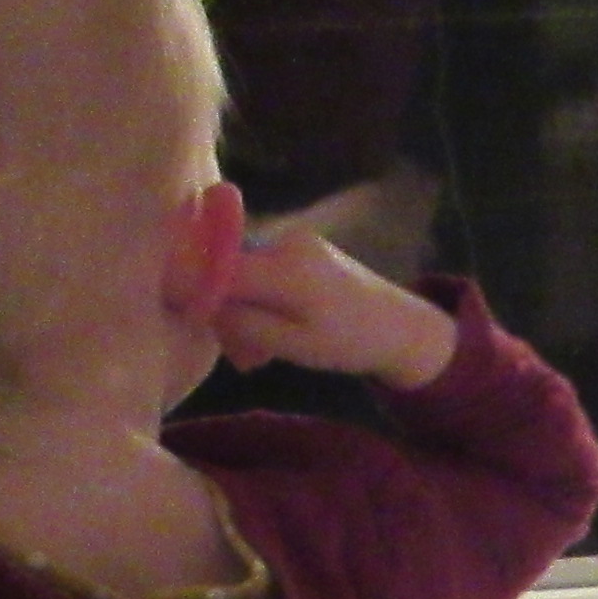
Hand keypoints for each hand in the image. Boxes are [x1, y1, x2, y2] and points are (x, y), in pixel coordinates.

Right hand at [213, 229, 460, 389]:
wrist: (401, 325)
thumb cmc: (350, 341)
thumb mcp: (295, 344)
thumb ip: (247, 325)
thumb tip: (206, 309)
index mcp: (287, 267)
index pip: (221, 269)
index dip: (199, 293)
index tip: (196, 324)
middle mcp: (287, 243)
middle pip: (232, 271)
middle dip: (228, 312)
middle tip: (244, 357)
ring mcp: (296, 241)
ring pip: (246, 274)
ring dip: (246, 311)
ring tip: (262, 353)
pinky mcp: (302, 247)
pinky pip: (265, 271)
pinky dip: (263, 300)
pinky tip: (276, 331)